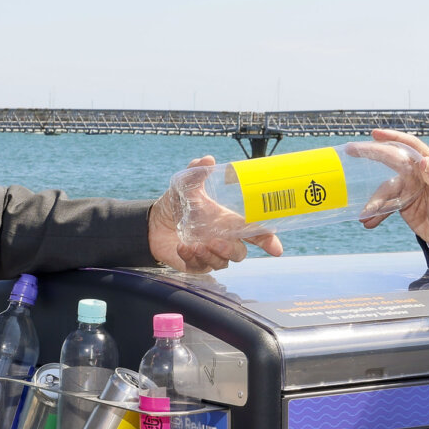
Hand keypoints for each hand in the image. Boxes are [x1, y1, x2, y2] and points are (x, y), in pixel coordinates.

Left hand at [149, 155, 283, 271]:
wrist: (152, 222)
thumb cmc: (177, 204)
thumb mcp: (185, 185)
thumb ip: (197, 172)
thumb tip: (207, 160)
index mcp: (228, 222)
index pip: (255, 234)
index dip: (268, 241)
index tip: (275, 249)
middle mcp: (223, 240)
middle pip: (240, 253)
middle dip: (231, 250)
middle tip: (216, 241)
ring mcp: (209, 254)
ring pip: (221, 263)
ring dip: (211, 256)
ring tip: (196, 245)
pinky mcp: (194, 265)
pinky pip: (200, 268)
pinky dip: (192, 259)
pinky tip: (182, 247)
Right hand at [362, 128, 428, 247]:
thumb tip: (422, 161)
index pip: (411, 146)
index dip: (394, 138)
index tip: (376, 134)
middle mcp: (417, 174)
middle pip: (391, 160)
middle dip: (371, 154)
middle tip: (352, 150)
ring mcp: (408, 189)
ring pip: (385, 190)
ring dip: (373, 202)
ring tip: (364, 214)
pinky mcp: (403, 204)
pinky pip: (385, 206)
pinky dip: (376, 214)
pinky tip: (368, 222)